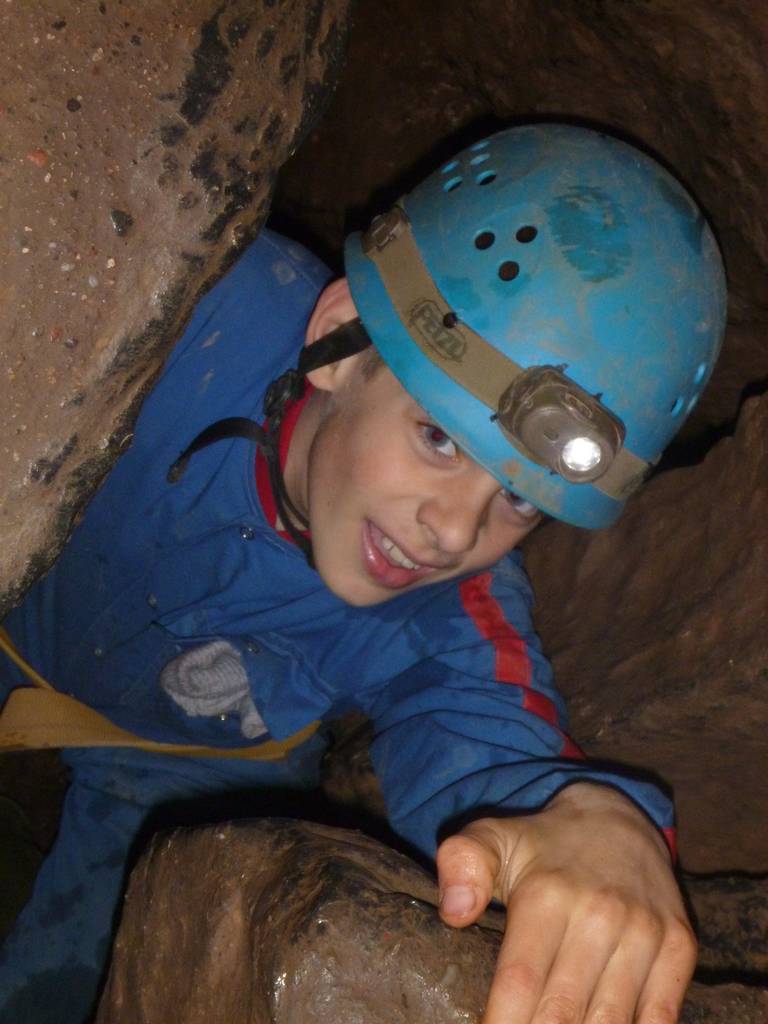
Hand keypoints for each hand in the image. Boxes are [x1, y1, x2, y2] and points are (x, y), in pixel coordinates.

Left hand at [436, 783, 695, 1023]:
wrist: (618, 819)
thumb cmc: (542, 847)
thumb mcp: (493, 838)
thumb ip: (462, 864)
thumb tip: (454, 914)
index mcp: (546, 895)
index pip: (520, 981)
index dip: (502, 1022)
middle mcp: (599, 914)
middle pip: (563, 1012)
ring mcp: (645, 931)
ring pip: (611, 1023)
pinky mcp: (680, 946)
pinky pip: (660, 1018)